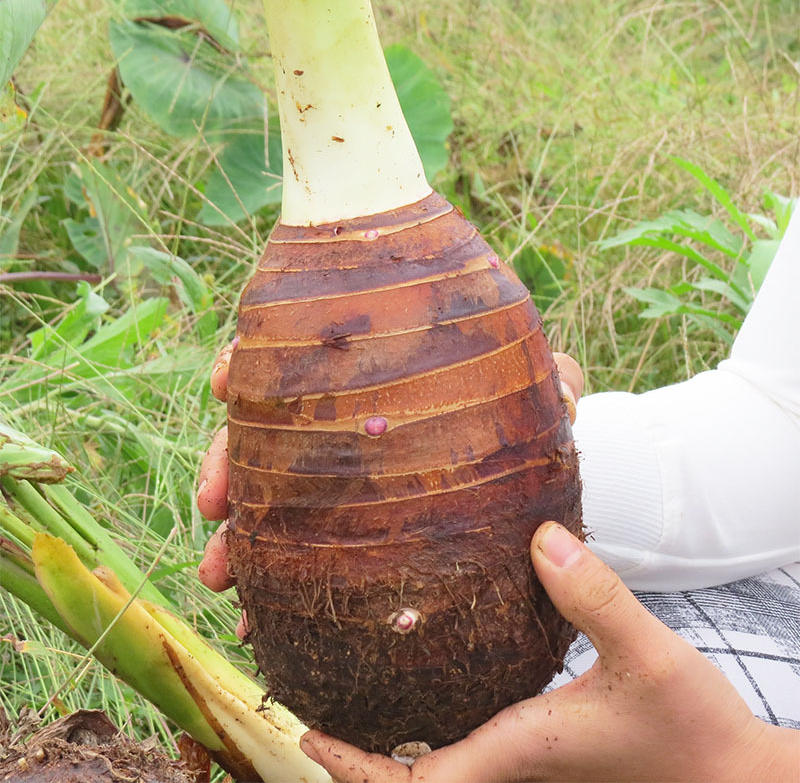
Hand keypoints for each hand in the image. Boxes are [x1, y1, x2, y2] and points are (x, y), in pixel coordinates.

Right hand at [195, 345, 584, 636]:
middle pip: (266, 431)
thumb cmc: (528, 426)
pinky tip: (254, 618)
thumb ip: (551, 384)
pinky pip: (294, 550)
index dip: (253, 361)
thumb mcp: (540, 398)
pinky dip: (269, 580)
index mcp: (374, 378)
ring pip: (268, 495)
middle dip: (226, 461)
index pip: (300, 356)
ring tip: (220, 575)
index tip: (226, 381)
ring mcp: (341, 479)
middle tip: (212, 505)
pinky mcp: (347, 531)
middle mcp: (345, 425)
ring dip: (236, 533)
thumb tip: (561, 389)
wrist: (526, 480)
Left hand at [298, 522, 798, 781]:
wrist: (731, 777)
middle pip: (412, 776)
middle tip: (315, 702)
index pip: (417, 782)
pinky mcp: (546, 744)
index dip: (355, 765)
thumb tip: (542, 535)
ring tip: (355, 687)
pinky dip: (435, 724)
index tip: (305, 729)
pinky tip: (436, 678)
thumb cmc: (695, 729)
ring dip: (390, 738)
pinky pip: (472, 740)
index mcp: (520, 746)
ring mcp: (528, 758)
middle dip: (357, 755)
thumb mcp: (649, 655)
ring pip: (439, 762)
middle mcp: (513, 760)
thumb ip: (596, 597)